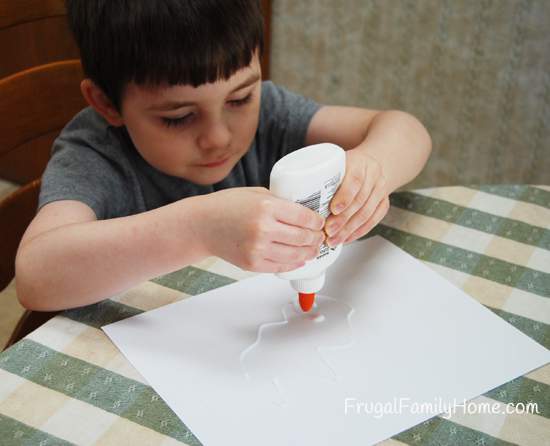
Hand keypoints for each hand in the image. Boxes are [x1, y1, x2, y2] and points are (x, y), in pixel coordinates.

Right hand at [198, 187, 325, 272]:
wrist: (202, 225)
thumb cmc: (226, 206)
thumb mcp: (256, 194)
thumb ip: (280, 202)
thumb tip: (304, 212)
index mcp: (267, 207)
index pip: (304, 217)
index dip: (317, 221)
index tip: (319, 222)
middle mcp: (263, 229)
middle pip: (303, 237)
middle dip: (316, 238)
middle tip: (319, 236)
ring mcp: (258, 249)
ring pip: (296, 255)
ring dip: (309, 253)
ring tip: (313, 249)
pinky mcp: (252, 264)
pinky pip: (281, 267)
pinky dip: (294, 264)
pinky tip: (299, 259)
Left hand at [324, 149, 389, 245]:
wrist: (370, 164)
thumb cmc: (347, 166)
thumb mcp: (335, 164)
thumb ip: (322, 176)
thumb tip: (298, 196)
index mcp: (360, 162)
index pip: (354, 180)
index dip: (345, 197)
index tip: (333, 210)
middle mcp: (373, 175)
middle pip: (359, 201)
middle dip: (343, 219)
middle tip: (328, 231)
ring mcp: (380, 190)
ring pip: (366, 214)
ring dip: (349, 230)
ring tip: (334, 240)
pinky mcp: (384, 203)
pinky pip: (373, 220)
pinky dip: (359, 232)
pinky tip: (346, 238)